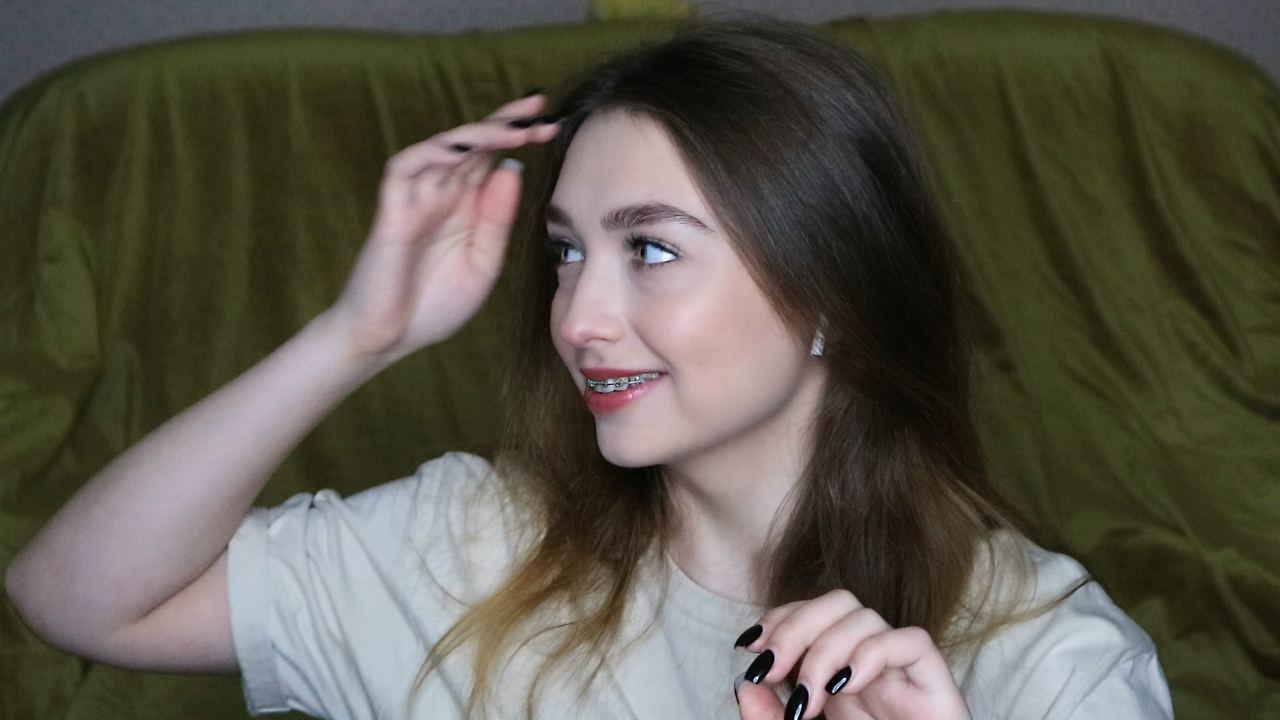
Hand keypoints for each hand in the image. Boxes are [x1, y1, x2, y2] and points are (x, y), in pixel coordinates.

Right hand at [327, 93, 560, 363]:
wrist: (388, 339)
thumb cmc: (433, 306)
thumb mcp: (483, 264)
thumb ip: (497, 220)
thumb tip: (512, 168)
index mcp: (467, 207)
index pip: (494, 159)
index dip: (519, 137)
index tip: (552, 125)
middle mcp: (442, 194)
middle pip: (473, 144)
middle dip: (506, 122)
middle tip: (539, 106)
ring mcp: (416, 198)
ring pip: (444, 148)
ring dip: (478, 134)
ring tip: (514, 129)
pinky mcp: (392, 210)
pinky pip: (405, 167)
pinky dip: (432, 152)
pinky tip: (462, 149)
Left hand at [734, 590, 969, 719]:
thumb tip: (744, 686)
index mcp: (838, 674)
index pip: (811, 612)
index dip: (780, 618)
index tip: (749, 648)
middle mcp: (869, 665)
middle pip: (837, 602)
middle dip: (795, 627)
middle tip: (771, 670)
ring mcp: (902, 674)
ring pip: (866, 617)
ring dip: (826, 649)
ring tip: (809, 699)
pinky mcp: (936, 686)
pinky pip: (912, 641)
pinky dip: (874, 653)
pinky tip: (848, 686)